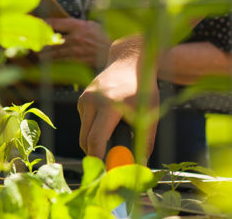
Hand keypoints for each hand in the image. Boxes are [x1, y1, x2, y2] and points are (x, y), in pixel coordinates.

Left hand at [39, 18, 109, 67]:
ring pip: (54, 52)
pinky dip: (53, 61)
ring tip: (36, 53)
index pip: (55, 23)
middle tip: (31, 41)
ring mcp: (76, 50)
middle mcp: (75, 37)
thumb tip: (61, 24)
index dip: (43, 23)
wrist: (112, 52)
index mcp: (78, 25)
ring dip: (44, 53)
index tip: (36, 24)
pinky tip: (47, 61)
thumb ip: (76, 24)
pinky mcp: (77, 60)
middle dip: (40, 41)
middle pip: (51, 39)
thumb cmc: (101, 37)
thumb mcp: (90, 25)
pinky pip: (61, 61)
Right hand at [77, 38, 157, 159]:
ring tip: (113, 138)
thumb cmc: (143, 88)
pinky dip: (94, 128)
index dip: (98, 158)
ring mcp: (85, 99)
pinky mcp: (82, 98)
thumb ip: (145, 141)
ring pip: (84, 131)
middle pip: (85, 140)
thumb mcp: (149, 113)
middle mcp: (93, 101)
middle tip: (108, 163)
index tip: (105, 171)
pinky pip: (85, 122)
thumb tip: (141, 165)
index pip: (96, 139)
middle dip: (94, 155)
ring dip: (94, 141)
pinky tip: (108, 121)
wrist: (130, 60)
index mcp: (109, 105)